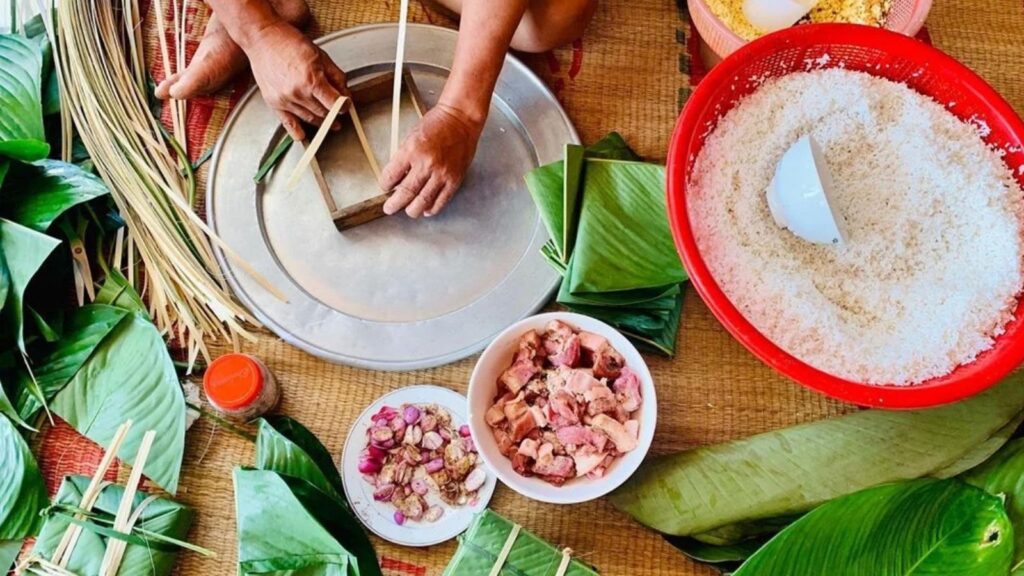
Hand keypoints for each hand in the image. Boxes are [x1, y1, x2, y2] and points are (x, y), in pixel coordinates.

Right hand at [243, 20, 347, 139]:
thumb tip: (345, 94)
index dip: (344, 106)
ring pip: (309, 119)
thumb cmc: (289, 43)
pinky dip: (297, 132)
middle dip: (333, 114)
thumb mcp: (321, 55)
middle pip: (323, 113)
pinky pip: (288, 124)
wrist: (262, 39)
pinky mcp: (274, 103)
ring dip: (321, 122)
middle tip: (338, 113)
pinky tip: (305, 136)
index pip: (334, 103)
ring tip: (328, 121)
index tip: (346, 106)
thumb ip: (336, 77)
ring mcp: (285, 100)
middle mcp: (297, 93)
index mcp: (311, 80)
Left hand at [380, 104, 483, 217]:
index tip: (385, 187)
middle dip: (394, 204)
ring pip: (423, 201)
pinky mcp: (454, 179)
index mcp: (411, 151)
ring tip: (408, 210)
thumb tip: (397, 178)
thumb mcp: (412, 137)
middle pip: (406, 193)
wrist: (461, 119)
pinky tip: (426, 209)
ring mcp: (441, 173)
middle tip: (389, 208)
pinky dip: (432, 208)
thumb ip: (404, 158)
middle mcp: (426, 164)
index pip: (391, 176)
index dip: (385, 185)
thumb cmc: (437, 124)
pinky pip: (441, 200)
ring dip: (412, 210)